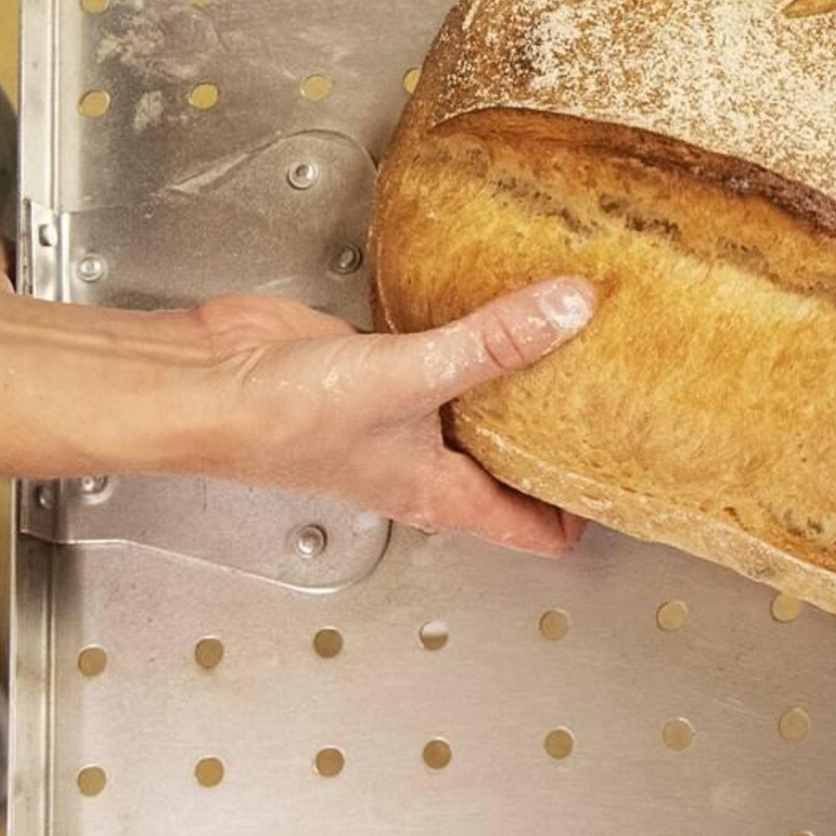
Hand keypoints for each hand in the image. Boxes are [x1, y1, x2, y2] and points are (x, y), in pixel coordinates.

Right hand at [193, 278, 595, 555]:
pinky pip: (447, 354)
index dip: (586, 515)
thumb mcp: (410, 376)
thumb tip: (572, 310)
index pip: (537, 532)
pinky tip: (503, 303)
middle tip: (623, 397)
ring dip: (527, 381)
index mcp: (446, 496)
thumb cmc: (284, 418)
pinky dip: (479, 336)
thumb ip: (495, 343)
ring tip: (583, 344)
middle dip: (569, 438)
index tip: (633, 479)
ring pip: (485, 409)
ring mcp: (404, 417)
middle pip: (519, 468)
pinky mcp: (380, 366)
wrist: (202, 384)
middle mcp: (429, 464)